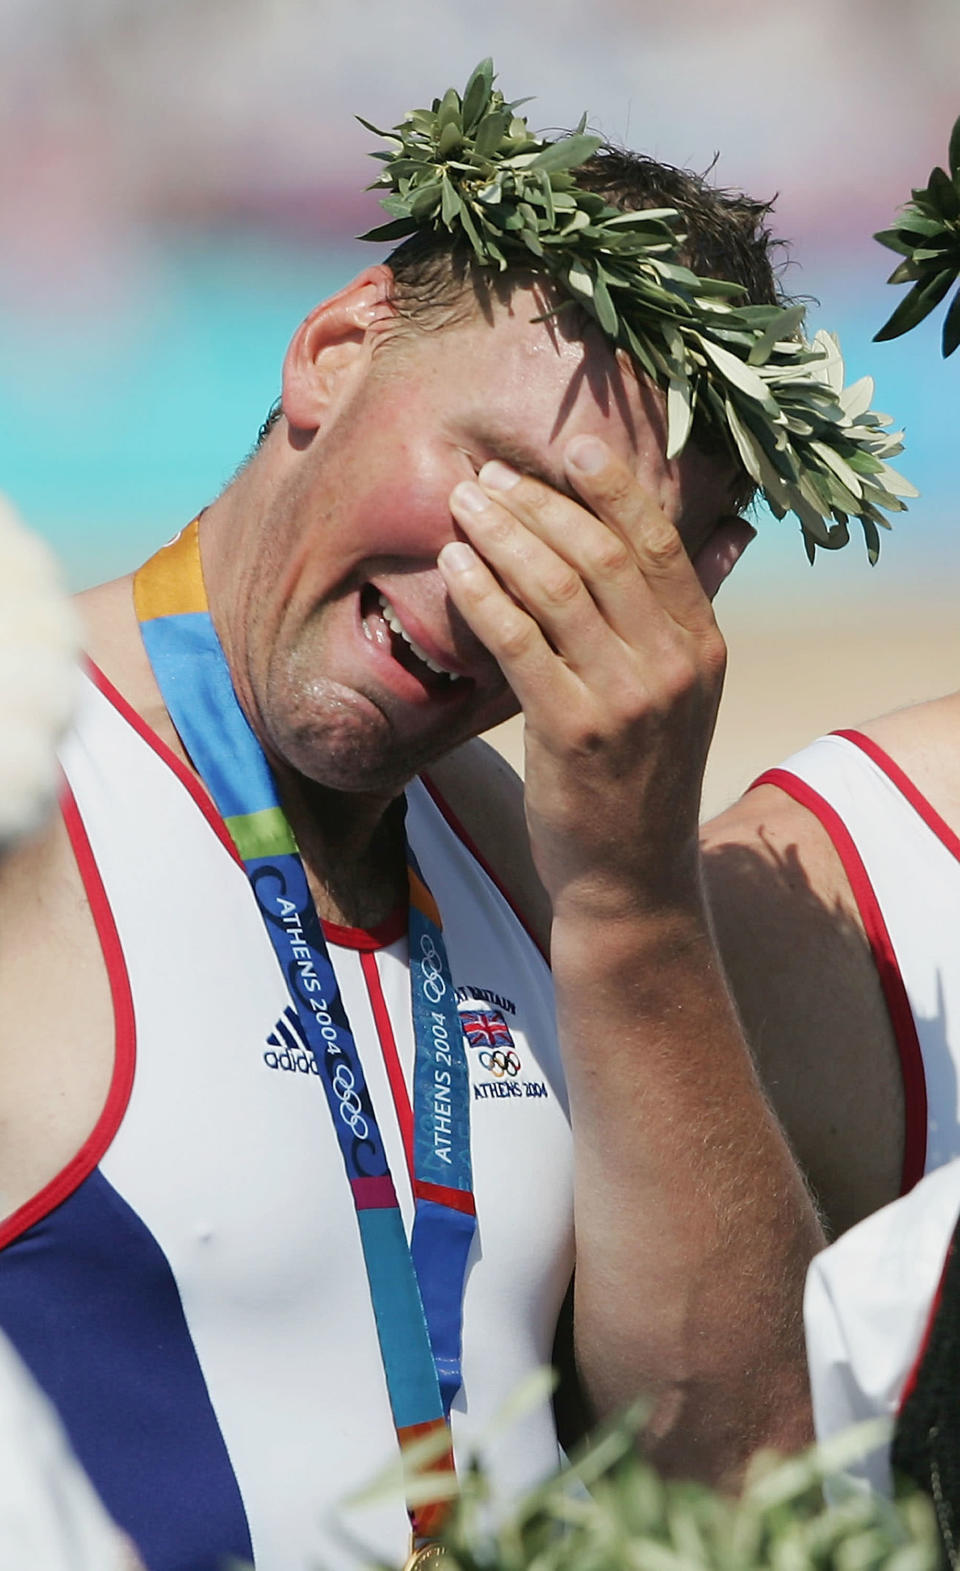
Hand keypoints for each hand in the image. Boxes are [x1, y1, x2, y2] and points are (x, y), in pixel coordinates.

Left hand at [439, 436, 751, 921]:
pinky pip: (520, 642)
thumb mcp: (680, 695)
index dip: (612, 486)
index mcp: (703, 644)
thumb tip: (698, 537)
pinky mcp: (575, 731)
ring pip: (556, 587)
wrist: (632, 876)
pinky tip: (455, 567)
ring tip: (463, 505)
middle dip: (537, 503)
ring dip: (502, 535)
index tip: (569, 445)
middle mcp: (674, 664)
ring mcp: (627, 698)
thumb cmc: (641, 777)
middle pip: (600, 553)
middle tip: (487, 477)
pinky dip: (484, 594)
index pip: (659, 541)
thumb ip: (673, 619)